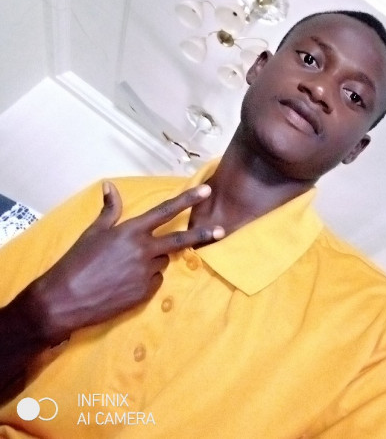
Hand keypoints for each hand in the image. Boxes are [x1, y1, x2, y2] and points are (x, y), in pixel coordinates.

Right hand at [29, 182, 222, 343]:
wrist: (64, 299)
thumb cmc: (76, 261)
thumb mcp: (93, 232)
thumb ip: (110, 210)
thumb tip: (110, 185)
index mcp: (131, 231)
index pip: (165, 210)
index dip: (187, 199)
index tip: (206, 190)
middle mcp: (144, 250)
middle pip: (180, 239)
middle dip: (202, 233)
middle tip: (221, 230)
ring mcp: (146, 273)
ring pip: (162, 262)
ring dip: (154, 260)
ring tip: (126, 267)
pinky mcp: (145, 294)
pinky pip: (154, 281)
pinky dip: (146, 279)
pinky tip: (125, 283)